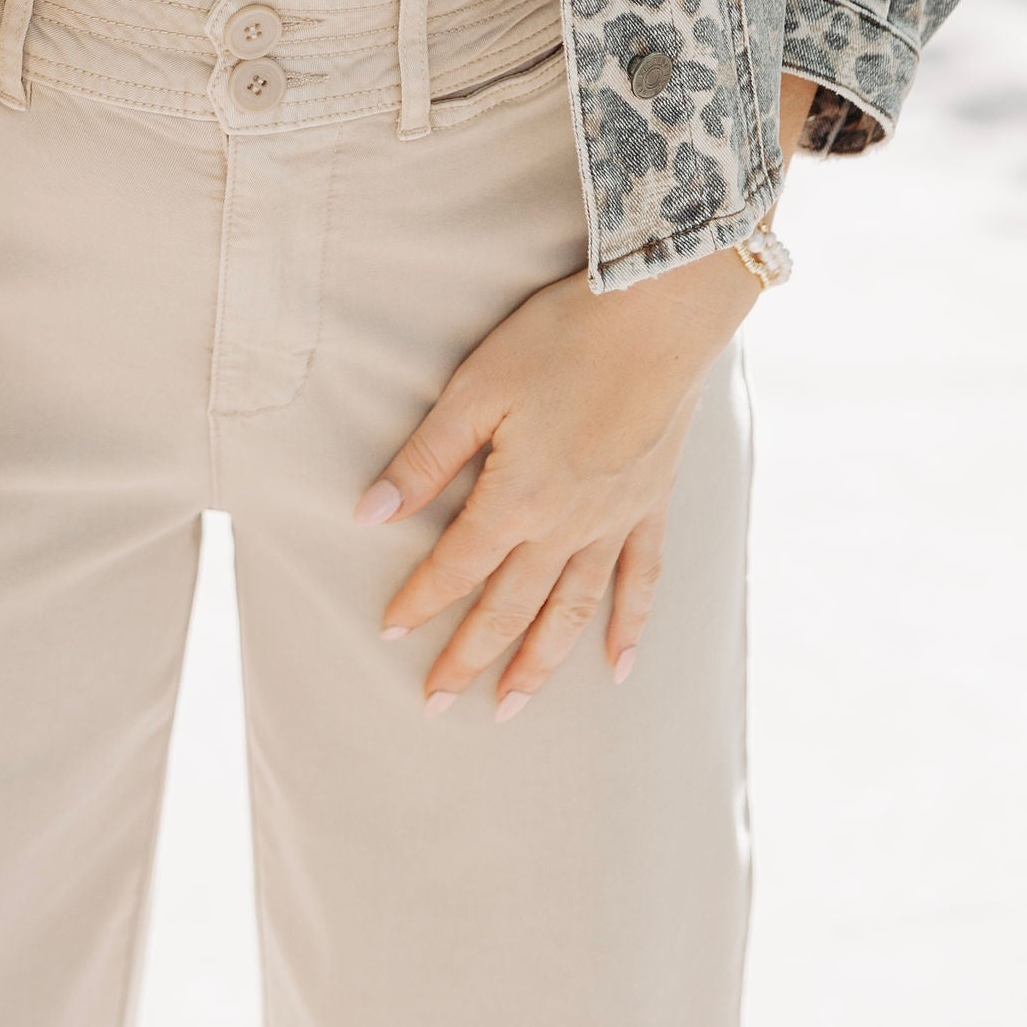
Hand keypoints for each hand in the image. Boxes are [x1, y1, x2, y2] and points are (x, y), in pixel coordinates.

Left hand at [358, 79, 814, 719]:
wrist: (657, 318)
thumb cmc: (559, 342)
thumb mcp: (477, 388)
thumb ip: (426, 458)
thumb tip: (369, 515)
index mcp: (516, 499)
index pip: (456, 566)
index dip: (420, 600)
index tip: (389, 632)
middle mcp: (566, 527)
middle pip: (509, 607)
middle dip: (469, 658)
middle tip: (437, 705)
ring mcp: (614, 522)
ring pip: (571, 611)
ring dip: (539, 664)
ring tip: (511, 707)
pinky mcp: (650, 505)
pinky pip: (641, 582)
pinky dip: (629, 628)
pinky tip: (619, 668)